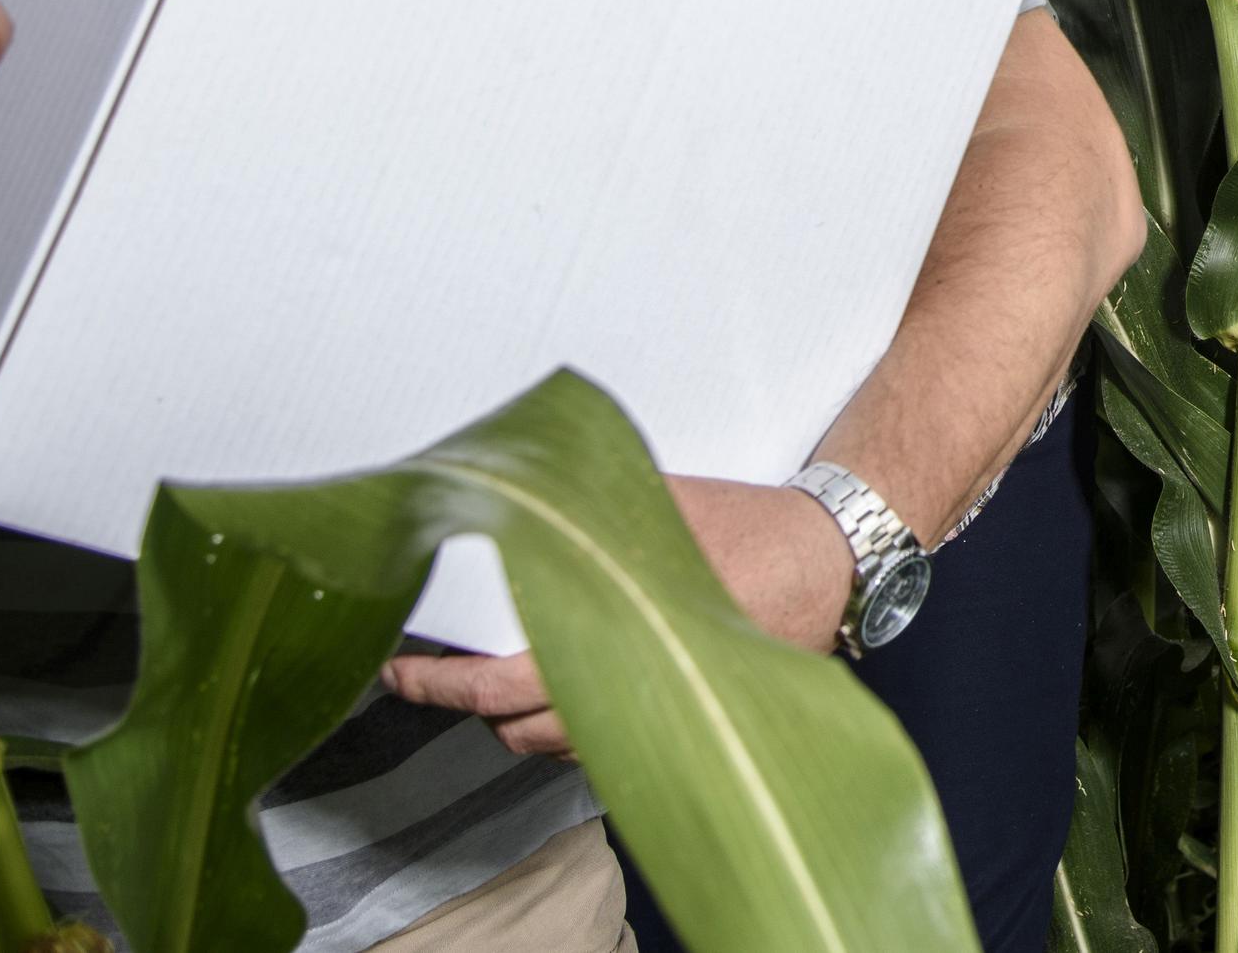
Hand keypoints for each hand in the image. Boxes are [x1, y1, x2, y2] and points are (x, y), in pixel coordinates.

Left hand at [383, 480, 854, 755]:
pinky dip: (573, 721)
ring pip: (558, 746)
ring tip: (501, 674)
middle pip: (518, 732)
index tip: (401, 671)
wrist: (835, 559)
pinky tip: (571, 683)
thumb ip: (588, 506)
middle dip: (471, 703)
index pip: (500, 688)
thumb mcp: (662, 502)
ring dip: (521, 717)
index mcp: (618, 647)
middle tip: (438, 669)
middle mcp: (634, 700)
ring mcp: (662, 720)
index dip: (438, 685)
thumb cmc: (754, 532)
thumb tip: (519, 491)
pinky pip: (604, 743)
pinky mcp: (684, 724)